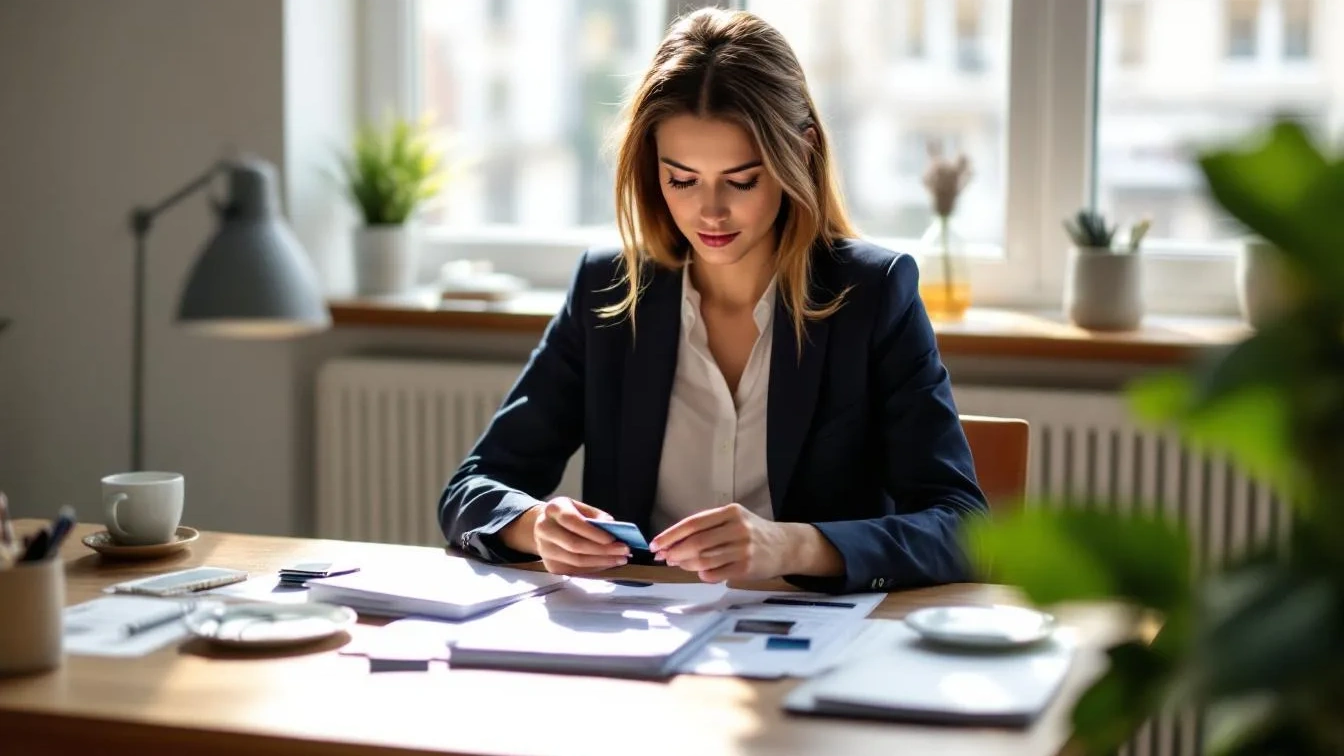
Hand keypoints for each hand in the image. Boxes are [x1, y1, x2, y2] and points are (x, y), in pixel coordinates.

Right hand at [530, 497, 629, 574]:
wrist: (542, 526)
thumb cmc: (566, 515)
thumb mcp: (580, 507)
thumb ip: (596, 516)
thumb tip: (614, 529)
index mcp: (553, 509)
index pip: (571, 521)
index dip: (593, 532)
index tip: (612, 538)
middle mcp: (544, 529)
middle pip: (574, 545)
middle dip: (602, 550)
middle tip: (623, 551)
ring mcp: (545, 550)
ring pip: (576, 561)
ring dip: (602, 562)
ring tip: (620, 558)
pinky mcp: (551, 565)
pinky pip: (576, 570)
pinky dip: (595, 568)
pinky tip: (607, 563)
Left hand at [649, 503, 792, 582]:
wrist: (785, 546)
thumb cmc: (752, 532)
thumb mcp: (733, 519)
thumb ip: (707, 528)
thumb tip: (672, 544)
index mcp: (731, 512)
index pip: (693, 523)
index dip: (670, 535)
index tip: (656, 544)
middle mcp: (737, 528)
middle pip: (696, 542)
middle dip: (675, 552)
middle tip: (664, 557)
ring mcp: (743, 549)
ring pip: (703, 559)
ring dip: (685, 564)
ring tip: (679, 564)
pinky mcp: (746, 568)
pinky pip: (715, 574)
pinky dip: (702, 574)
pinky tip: (701, 571)